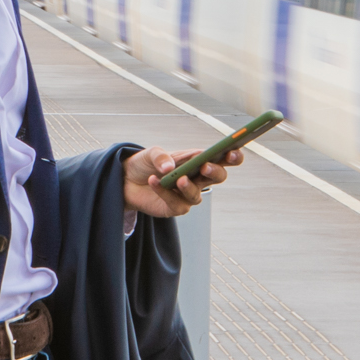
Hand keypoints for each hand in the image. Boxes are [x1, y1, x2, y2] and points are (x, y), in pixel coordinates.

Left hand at [124, 141, 245, 216]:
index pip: (223, 158)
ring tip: (179, 179)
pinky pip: (175, 203)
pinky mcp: (175, 207)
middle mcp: (198, 178)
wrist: (126, 180)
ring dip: (189, 187)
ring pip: (197, 195)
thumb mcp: (151, 153)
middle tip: (205, 166)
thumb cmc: (145, 164)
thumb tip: (170, 167)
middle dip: (215, 171)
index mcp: (198, 160)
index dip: (232, 156)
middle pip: (218, 177)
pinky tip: (154, 181)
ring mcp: (187, 194)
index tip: (232, 152)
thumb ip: (160, 156)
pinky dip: (164, 192)